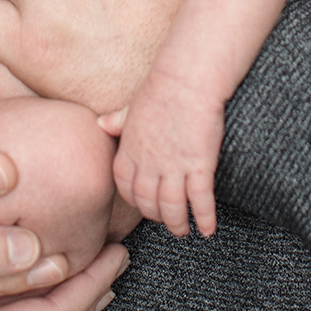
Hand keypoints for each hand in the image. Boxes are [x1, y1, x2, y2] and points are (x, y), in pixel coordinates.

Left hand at [101, 71, 223, 237]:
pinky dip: (204, 218)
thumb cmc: (161, 88)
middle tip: (166, 221)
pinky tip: (208, 229)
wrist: (186, 79)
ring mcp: (174, 167)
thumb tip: (101, 123)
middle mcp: (148, 164)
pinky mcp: (199, 165)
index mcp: (130, 150)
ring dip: (177, 224)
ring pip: (172, 208)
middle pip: (148, 203)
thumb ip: (117, 121)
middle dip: (156, 216)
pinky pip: (201, 201)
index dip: (135, 201)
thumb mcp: (132, 107)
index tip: (145, 206)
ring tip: (184, 231)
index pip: (126, 188)